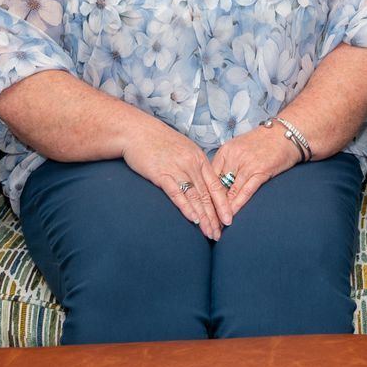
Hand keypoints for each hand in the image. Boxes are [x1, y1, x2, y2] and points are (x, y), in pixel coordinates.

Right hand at [122, 118, 231, 239]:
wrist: (137, 131)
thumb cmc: (159, 142)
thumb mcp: (183, 150)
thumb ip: (193, 165)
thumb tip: (201, 184)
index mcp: (199, 159)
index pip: (216, 186)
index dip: (223, 205)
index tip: (228, 220)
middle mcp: (191, 164)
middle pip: (207, 195)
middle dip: (215, 217)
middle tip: (220, 235)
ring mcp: (177, 169)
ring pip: (195, 197)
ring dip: (204, 217)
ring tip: (210, 233)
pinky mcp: (161, 174)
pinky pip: (177, 193)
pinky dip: (186, 207)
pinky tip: (194, 219)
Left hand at [211, 124, 299, 219]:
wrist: (285, 134)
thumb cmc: (262, 141)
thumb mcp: (239, 147)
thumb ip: (227, 163)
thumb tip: (216, 183)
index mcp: (226, 151)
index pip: (210, 176)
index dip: (205, 194)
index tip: (202, 208)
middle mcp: (234, 157)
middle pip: (218, 186)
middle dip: (212, 205)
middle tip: (207, 220)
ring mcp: (247, 164)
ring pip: (231, 191)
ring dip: (224, 209)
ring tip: (217, 224)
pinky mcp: (261, 171)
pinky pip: (246, 191)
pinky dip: (238, 204)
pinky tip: (232, 214)